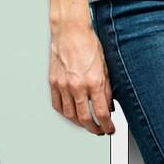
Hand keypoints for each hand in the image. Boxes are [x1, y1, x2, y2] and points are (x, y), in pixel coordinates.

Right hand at [49, 21, 115, 135]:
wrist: (71, 33)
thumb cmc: (89, 45)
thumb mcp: (107, 68)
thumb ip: (107, 89)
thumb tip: (108, 105)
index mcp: (94, 82)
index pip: (101, 113)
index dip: (106, 125)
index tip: (110, 129)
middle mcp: (77, 86)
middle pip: (84, 118)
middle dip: (93, 128)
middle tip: (99, 131)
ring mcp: (63, 85)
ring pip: (69, 114)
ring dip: (79, 123)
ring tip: (87, 125)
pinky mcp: (53, 82)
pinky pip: (57, 104)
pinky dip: (65, 113)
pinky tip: (71, 114)